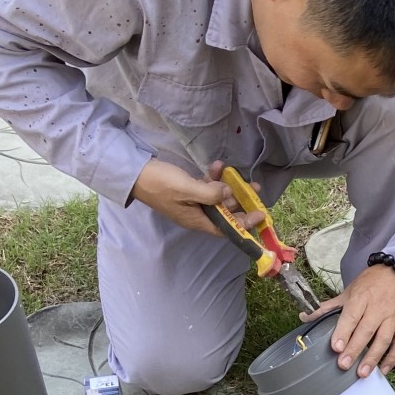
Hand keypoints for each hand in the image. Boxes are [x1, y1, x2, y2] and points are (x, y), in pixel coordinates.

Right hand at [131, 158, 264, 236]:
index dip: (245, 223)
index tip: (260, 214)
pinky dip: (213, 178)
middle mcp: (196, 214)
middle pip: (224, 212)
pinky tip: (218, 165)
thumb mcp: (188, 189)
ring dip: (228, 187)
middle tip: (255, 188)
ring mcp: (191, 202)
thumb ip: (210, 194)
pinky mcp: (186, 189)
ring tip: (240, 175)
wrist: (135, 173)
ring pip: (216, 198)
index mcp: (197, 221)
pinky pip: (205, 186)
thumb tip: (228, 195)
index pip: (226, 228)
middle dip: (240, 201)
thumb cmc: (160, 184)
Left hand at [307, 265, 394, 376]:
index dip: (344, 332)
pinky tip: (383, 369)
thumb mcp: (349, 291)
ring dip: (373, 357)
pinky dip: (393, 358)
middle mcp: (378, 308)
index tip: (336, 347)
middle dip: (355, 349)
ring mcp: (393, 317)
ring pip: (384, 339)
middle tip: (344, 365)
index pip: (352, 316)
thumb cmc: (372, 283)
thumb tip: (305, 316)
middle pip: (366, 330)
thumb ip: (328, 307)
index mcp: (362, 298)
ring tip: (362, 373)